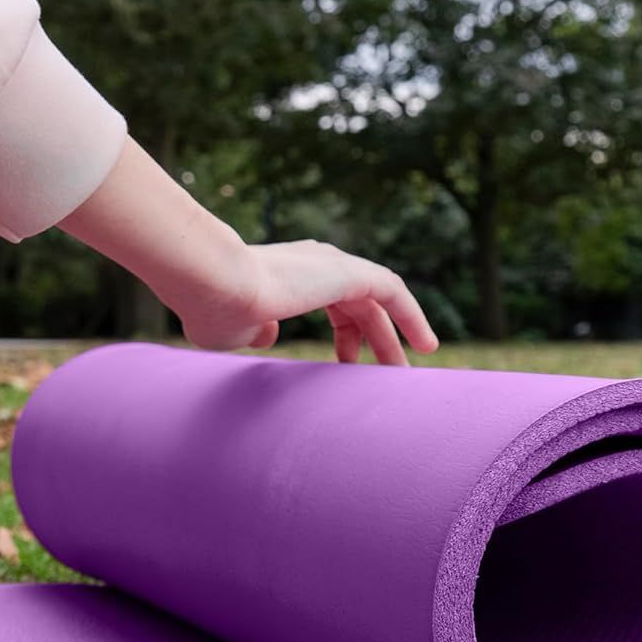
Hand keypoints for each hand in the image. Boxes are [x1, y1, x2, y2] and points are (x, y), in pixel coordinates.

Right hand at [164, 238, 438, 363]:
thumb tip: (269, 336)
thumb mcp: (235, 330)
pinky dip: (412, 317)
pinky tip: (426, 346)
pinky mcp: (347, 272)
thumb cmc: (216, 309)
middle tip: (386, 378)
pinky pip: (392, 293)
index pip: (332, 304)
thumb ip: (255, 332)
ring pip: (378, 302)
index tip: (344, 368)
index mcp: (288, 274)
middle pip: (359, 307)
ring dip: (394, 337)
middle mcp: (312, 263)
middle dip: (374, 342)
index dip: (344, 338)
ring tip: (406, 375)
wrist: (214, 284)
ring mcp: (330, 264)